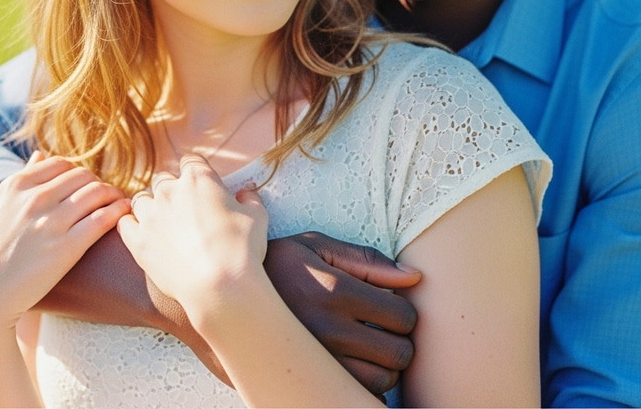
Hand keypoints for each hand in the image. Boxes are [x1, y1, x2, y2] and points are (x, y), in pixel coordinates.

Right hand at [0, 152, 129, 338]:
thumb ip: (20, 178)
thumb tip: (40, 154)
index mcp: (16, 186)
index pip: (61, 164)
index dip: (77, 173)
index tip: (85, 185)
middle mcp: (35, 199)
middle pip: (83, 176)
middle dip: (97, 183)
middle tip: (105, 195)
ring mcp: (51, 222)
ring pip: (98, 192)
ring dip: (113, 194)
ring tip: (120, 201)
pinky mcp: (67, 248)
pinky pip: (103, 217)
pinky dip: (119, 210)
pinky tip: (124, 212)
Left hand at [118, 154, 267, 314]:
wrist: (220, 286)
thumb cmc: (242, 248)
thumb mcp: (257, 216)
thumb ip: (250, 197)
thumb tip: (247, 190)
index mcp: (199, 178)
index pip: (190, 160)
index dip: (195, 170)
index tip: (199, 183)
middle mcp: (171, 191)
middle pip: (162, 178)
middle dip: (171, 188)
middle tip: (182, 207)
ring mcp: (151, 215)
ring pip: (141, 199)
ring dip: (150, 205)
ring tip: (160, 221)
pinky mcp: (138, 241)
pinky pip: (124, 223)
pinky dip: (131, 225)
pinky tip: (141, 233)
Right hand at [264, 231, 420, 395]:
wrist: (226, 293)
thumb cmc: (279, 264)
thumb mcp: (317, 247)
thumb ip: (367, 260)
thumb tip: (414, 276)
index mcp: (334, 291)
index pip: (403, 316)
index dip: (403, 312)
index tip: (389, 306)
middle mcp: (328, 330)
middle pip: (398, 353)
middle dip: (398, 340)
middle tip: (382, 328)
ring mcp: (318, 361)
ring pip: (383, 381)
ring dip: (383, 365)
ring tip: (366, 346)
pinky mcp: (307, 379)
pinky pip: (358, 396)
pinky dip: (365, 385)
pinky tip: (352, 363)